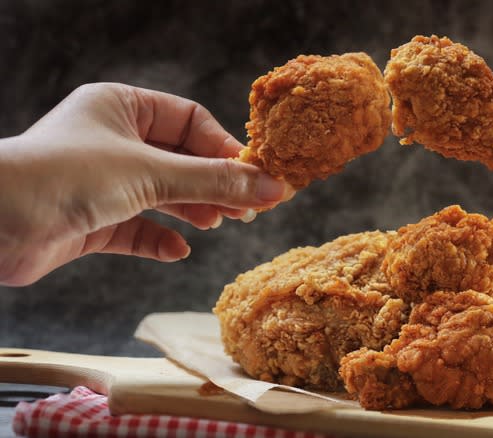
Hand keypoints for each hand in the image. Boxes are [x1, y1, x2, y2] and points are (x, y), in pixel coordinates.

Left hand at [0, 83, 294, 285]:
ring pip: (163, 194)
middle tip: (248, 208)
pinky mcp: (92, 219)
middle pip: (181, 159)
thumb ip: (214, 181)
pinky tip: (176, 250)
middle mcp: (112, 141)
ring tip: (218, 224)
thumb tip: (273, 188)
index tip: (256, 176)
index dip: (225, 149)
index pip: (190, 121)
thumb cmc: (64, 176)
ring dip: (192, 210)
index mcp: (122, 107)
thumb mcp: (151, 172)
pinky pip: (137, 227)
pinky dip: (159, 239)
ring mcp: (102, 181)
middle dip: (214, 184)